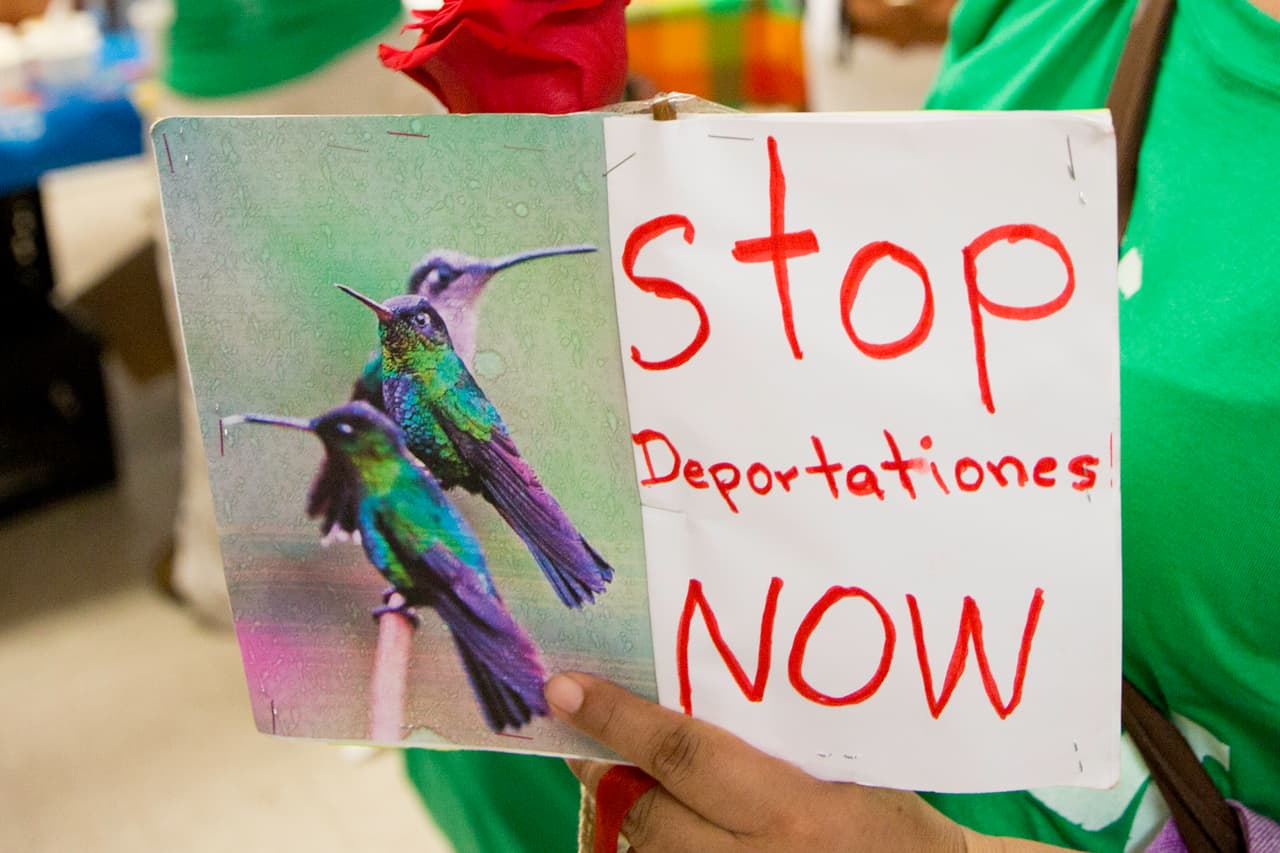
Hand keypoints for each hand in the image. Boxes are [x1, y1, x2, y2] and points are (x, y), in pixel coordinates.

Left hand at [546, 672, 981, 852]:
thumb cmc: (891, 824)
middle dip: (605, 771)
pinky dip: (652, 852)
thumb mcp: (842, 770)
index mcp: (792, 808)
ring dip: (621, 818)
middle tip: (580, 732)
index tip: (566, 689)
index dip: (618, 720)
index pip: (682, 754)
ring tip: (615, 780)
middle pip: (648, 814)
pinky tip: (654, 828)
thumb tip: (676, 708)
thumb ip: (762, 747)